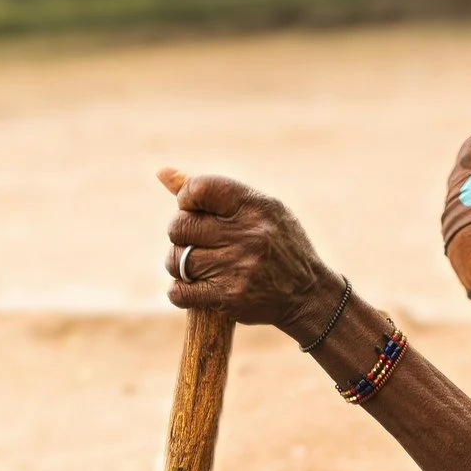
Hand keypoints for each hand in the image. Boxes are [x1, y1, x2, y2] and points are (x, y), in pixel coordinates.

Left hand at [158, 167, 344, 339]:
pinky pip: (180, 292)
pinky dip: (179, 291)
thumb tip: (162, 173)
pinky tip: (192, 287)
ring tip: (197, 265)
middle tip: (194, 240)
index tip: (193, 209)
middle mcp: (247, 234)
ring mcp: (237, 267)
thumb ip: (211, 192)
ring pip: (177, 260)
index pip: (199, 188)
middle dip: (180, 233)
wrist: (308, 293)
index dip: (186, 198)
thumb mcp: (258, 208)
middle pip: (179, 226)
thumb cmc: (277, 244)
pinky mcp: (229, 297)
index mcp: (255, 206)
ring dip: (178, 264)